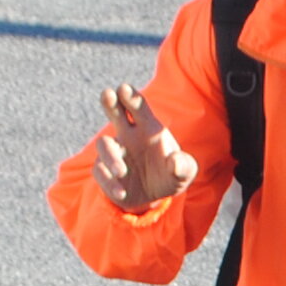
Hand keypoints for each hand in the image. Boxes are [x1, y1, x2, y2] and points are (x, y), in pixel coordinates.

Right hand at [90, 83, 193, 213]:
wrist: (155, 197)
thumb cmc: (171, 175)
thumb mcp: (184, 172)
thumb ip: (184, 166)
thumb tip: (174, 161)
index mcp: (148, 128)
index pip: (138, 107)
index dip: (131, 97)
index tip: (124, 89)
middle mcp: (129, 135)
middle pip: (115, 113)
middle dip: (110, 103)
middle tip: (107, 94)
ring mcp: (115, 152)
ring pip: (104, 144)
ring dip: (111, 156)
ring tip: (122, 172)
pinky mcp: (105, 170)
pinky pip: (101, 171)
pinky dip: (109, 182)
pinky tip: (121, 191)